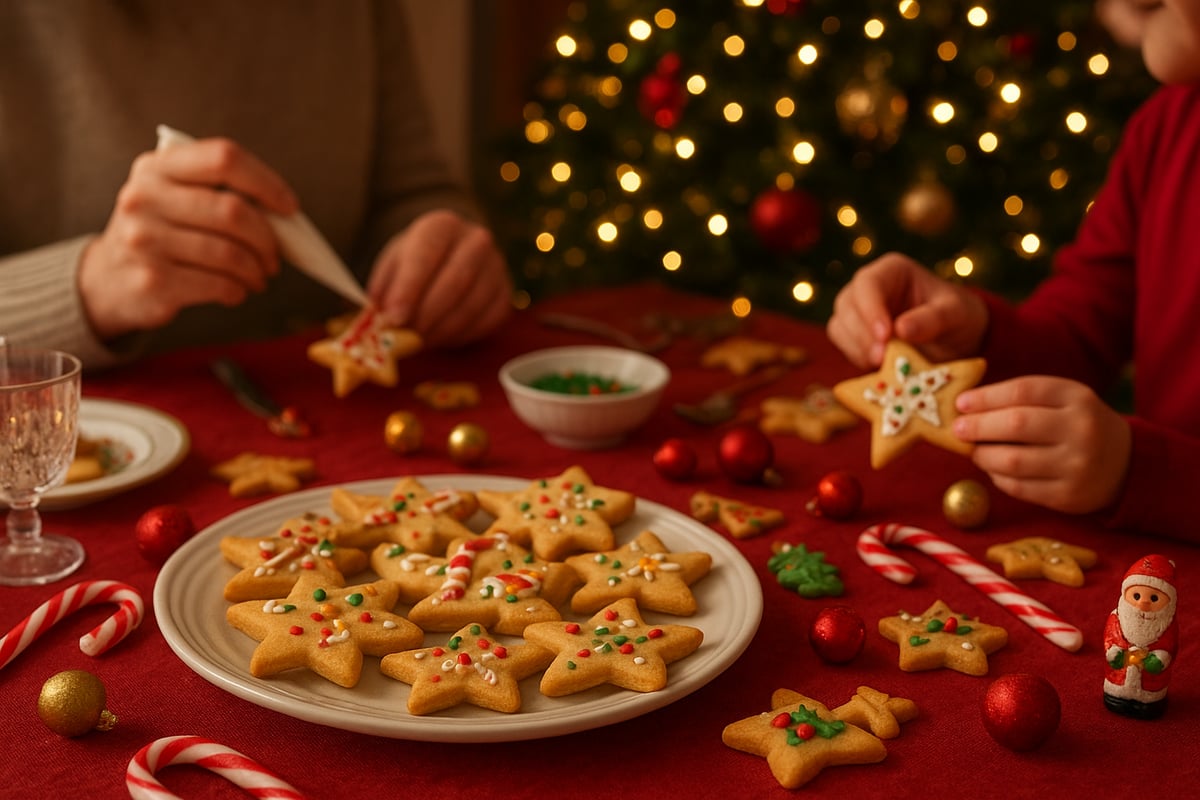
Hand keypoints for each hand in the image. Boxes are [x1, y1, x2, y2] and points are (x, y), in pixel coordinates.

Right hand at [79, 138, 297, 339]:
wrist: (107, 280)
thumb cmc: (160, 235)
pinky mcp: (152, 280)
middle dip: (267, 239)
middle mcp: (144, 197)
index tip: (289, 207)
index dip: (266, 182)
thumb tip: (284, 218)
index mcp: (156, 167)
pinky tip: (236, 291)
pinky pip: (219, 285)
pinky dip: (238, 290)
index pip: (224, 158)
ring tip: (259, 277)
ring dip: (256, 270)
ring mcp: (143, 240)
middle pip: (232, 211)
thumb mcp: (174, 199)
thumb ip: (218, 194)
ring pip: (230, 253)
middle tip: (275, 258)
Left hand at [367, 209, 511, 347]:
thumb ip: (385, 290)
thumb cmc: (416, 263)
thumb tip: (382, 322)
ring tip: (418, 341)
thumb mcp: (393, 266)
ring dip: (441, 330)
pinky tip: (441, 336)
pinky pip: (486, 322)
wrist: (452, 255)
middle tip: (406, 338)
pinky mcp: (505, 295)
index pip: (427, 254)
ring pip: (471, 306)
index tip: (394, 318)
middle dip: (427, 315)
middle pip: (455, 281)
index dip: (409, 289)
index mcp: (442, 225)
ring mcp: (496, 267)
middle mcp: (476, 241)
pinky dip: (460, 336)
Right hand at [827, 252, 988, 367]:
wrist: (954, 338)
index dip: (871, 310)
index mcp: (892, 270)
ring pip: (840, 326)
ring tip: (883, 365)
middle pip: (848, 305)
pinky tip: (879, 367)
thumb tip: (901, 329)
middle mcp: (868, 286)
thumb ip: (933, 319)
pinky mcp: (852, 333)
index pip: (869, 284)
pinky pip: (843, 344)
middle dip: (863, 334)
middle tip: (882, 359)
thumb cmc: (957, 318)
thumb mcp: (956, 314)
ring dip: (857, 348)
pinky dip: (857, 357)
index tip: (885, 336)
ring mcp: (856, 309)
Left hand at [953, 376, 1131, 513]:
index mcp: (1078, 398)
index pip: (1023, 391)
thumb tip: (965, 407)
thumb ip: (1021, 399)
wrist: (1125, 464)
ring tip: (973, 450)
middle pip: (1016, 424)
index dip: (986, 397)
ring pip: (1013, 460)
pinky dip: (997, 477)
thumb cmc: (1076, 425)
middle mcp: (1081, 430)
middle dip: (978, 426)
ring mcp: (1076, 465)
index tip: (961, 403)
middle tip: (957, 428)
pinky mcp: (1068, 496)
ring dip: (983, 455)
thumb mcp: (1062, 401)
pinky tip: (993, 469)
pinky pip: (1019, 488)